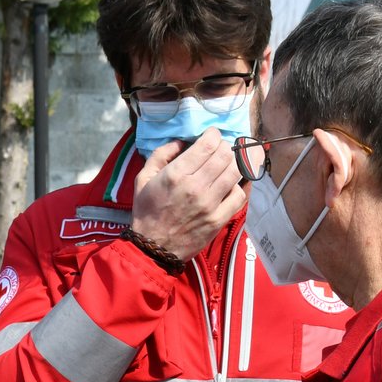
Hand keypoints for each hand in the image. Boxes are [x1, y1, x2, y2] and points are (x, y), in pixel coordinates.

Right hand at [129, 130, 246, 262]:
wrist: (153, 247)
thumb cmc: (146, 211)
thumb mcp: (143, 178)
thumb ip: (161, 154)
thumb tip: (182, 142)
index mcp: (176, 174)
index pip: (207, 144)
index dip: (213, 134)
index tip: (211, 135)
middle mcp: (195, 186)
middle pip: (225, 155)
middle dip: (224, 146)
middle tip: (220, 149)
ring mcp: (210, 204)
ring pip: (235, 172)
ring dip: (235, 163)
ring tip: (228, 163)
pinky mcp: (219, 219)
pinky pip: (239, 195)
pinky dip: (238, 185)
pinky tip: (230, 184)